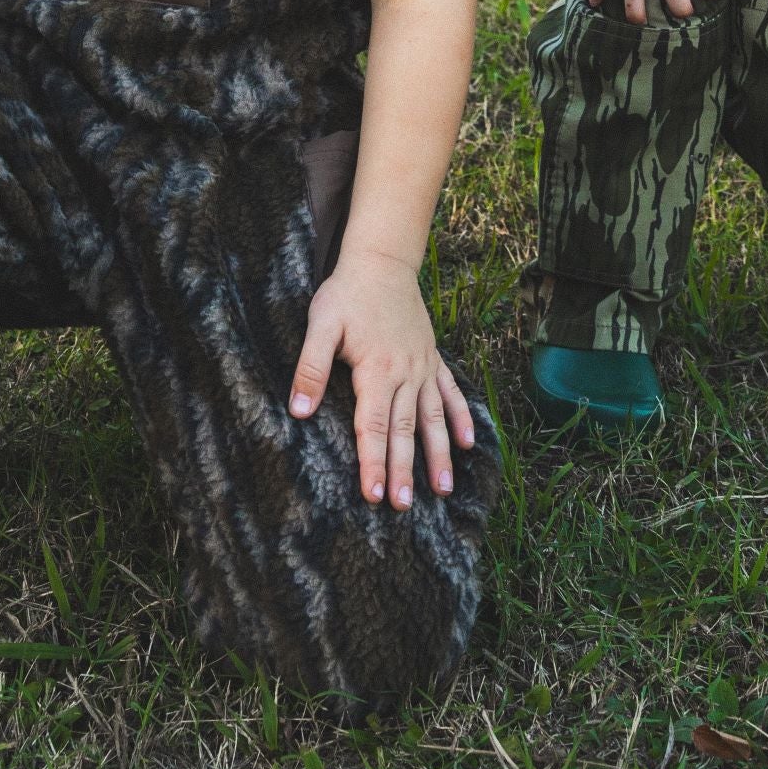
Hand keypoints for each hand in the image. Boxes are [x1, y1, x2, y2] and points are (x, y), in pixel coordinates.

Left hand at [287, 248, 476, 507]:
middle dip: (403, 470)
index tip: (373, 494)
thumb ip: (311, 367)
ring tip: (442, 490)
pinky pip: (450, 392)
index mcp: (376, 370)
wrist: (382, 262)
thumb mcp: (320, 325)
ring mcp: (423, 366)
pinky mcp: (432, 357)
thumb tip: (299, 410)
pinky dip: (460, 418)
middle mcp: (405, 373)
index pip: (372, 426)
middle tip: (404, 506)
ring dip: (437, 455)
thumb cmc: (346, 295)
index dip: (372, 462)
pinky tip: (468, 444)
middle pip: (404, 430)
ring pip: (432, 418)